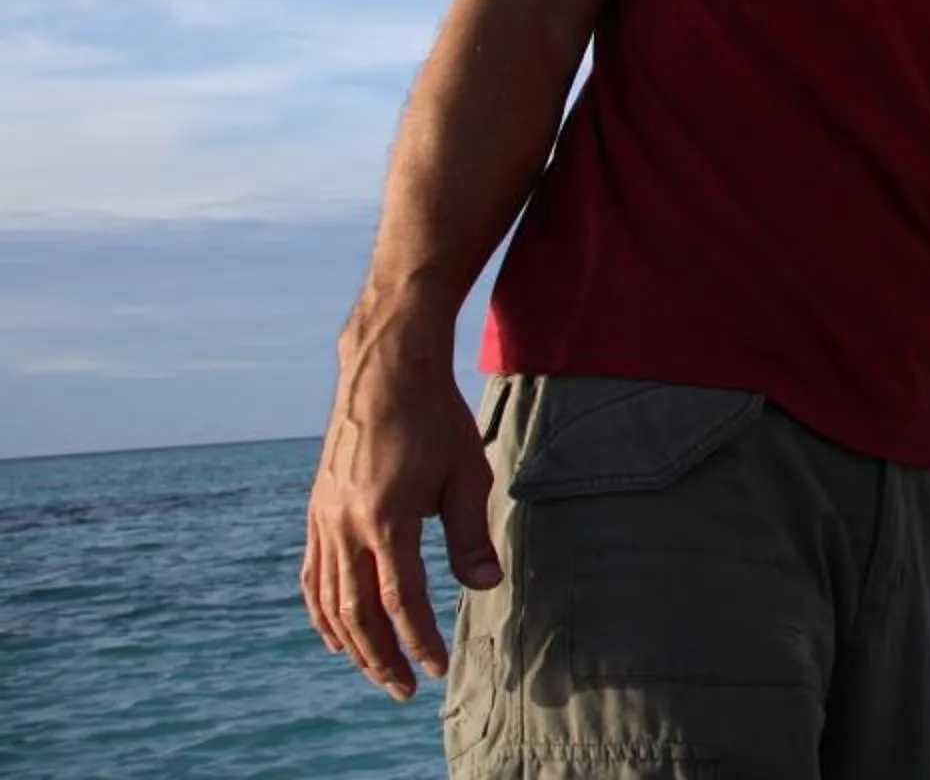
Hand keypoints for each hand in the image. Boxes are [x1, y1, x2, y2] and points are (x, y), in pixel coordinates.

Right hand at [301, 333, 500, 699]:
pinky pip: (312, 576)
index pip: (400, 599)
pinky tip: (335, 634)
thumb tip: (484, 586)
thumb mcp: (466, 473)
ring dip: (351, 644)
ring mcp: (323, 520)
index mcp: (385, 517)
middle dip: (382, 657)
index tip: (438, 667)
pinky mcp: (316, 512)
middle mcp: (345, 525)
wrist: (383, 372)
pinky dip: (322, 612)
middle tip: (405, 690)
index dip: (419, 638)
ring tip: (376, 672)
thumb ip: (469, 534)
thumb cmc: (435, 419)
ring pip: (329, 600)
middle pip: (358, 612)